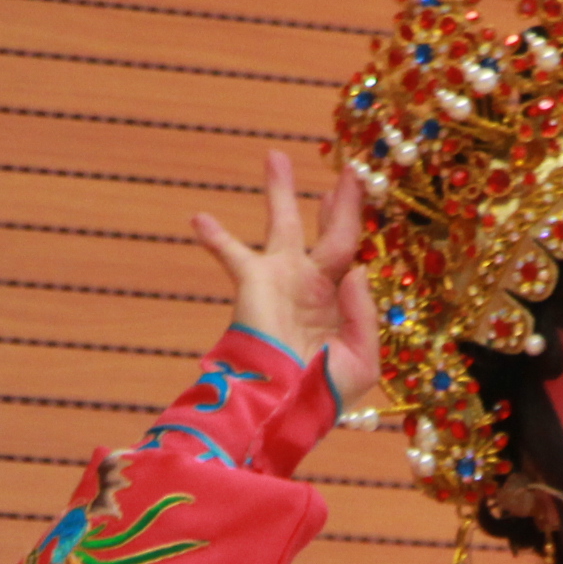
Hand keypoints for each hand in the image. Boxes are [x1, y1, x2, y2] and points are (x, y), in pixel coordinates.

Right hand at [190, 147, 379, 406]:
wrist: (282, 407)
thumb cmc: (322, 391)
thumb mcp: (361, 357)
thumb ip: (364, 311)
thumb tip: (359, 270)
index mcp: (339, 303)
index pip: (354, 258)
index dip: (360, 232)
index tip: (363, 203)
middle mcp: (313, 285)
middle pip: (332, 232)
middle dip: (340, 203)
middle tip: (348, 172)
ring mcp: (284, 279)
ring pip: (285, 224)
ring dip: (279, 191)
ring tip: (275, 156)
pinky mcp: (255, 282)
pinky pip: (232, 253)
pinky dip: (216, 236)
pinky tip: (198, 217)